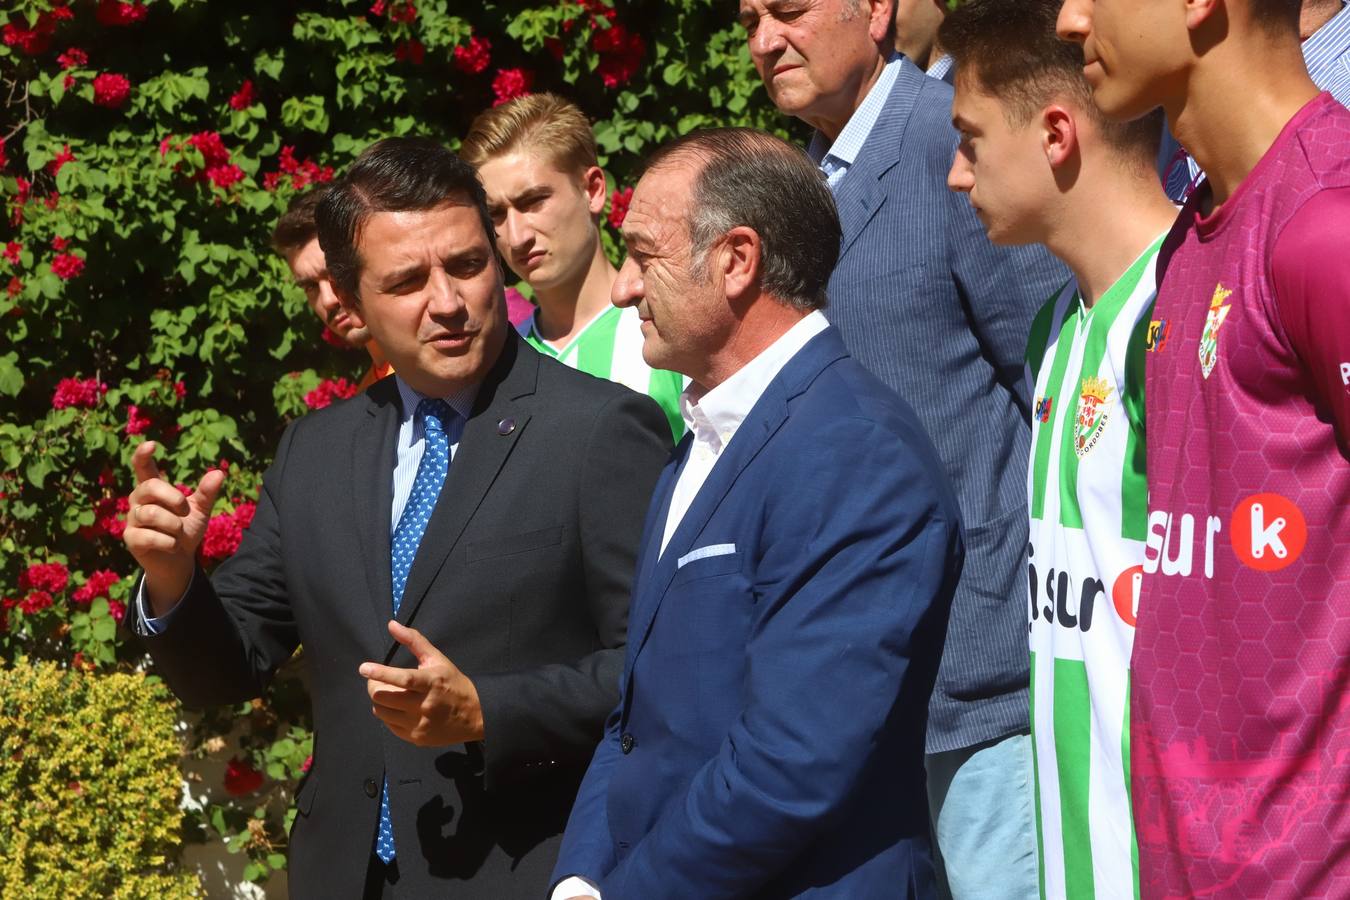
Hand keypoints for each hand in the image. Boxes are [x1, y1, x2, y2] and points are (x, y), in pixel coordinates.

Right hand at [123, 441, 224, 615]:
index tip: (151, 444)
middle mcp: (138, 501)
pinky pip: (148, 536)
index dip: (143, 456)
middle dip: (173, 497)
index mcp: (153, 490)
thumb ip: (207, 492)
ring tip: (179, 531)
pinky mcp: (130, 539)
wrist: (179, 560)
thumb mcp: (200, 510)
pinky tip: (173, 545)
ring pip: (150, 513)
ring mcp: (132, 520)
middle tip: (185, 509)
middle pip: (150, 487)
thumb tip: (219, 473)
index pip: (143, 468)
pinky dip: (168, 542)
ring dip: (173, 524)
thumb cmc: (186, 530)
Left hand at [360, 621, 484, 746]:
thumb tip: (392, 625)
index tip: (364, 668)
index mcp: (432, 682)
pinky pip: (389, 725)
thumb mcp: (437, 659)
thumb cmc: (453, 683)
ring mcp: (419, 724)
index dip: (381, 673)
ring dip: (379, 701)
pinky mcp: (416, 738)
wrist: (474, 715)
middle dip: (374, 686)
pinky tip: (396, 707)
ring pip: (382, 712)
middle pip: (384, 697)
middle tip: (375, 680)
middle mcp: (425, 705)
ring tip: (387, 693)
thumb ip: (414, 641)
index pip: (403, 679)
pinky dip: (387, 714)